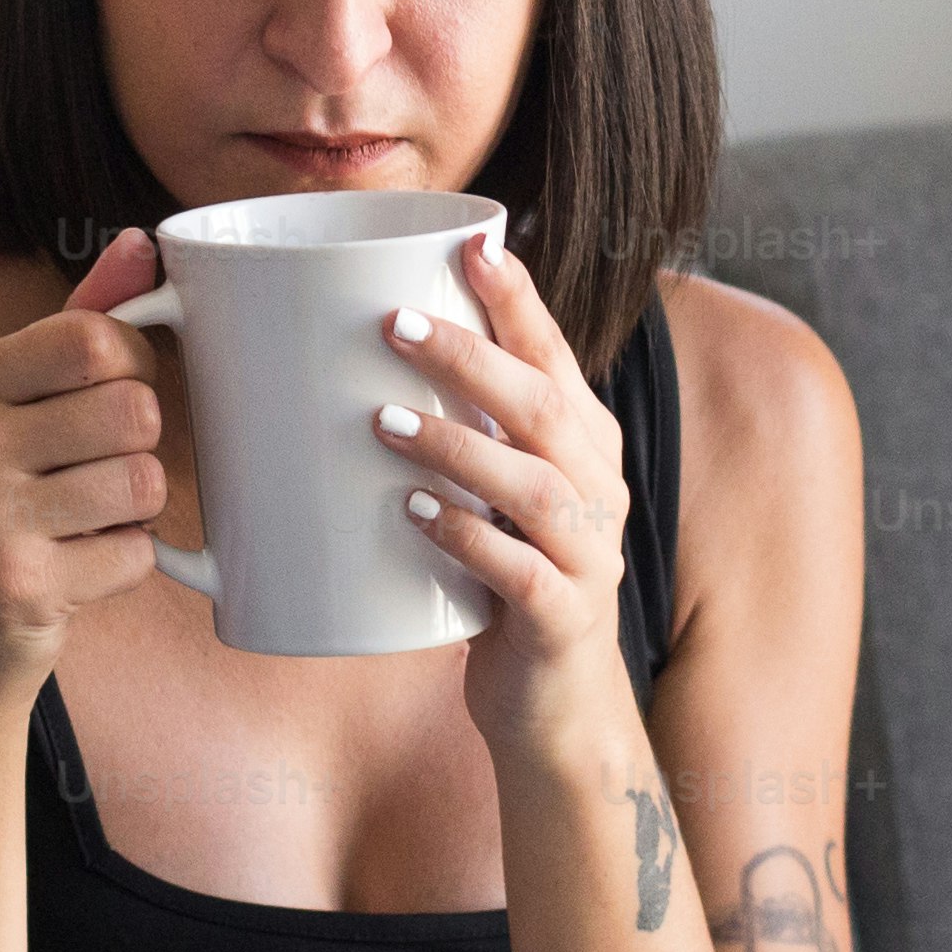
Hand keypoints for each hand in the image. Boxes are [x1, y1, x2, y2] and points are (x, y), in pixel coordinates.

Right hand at [0, 228, 171, 727]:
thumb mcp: (7, 411)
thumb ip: (76, 324)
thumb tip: (142, 244)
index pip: (94, 337)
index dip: (131, 368)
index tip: (106, 398)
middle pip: (134, 409)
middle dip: (135, 449)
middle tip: (90, 476)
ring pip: (144, 482)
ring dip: (132, 513)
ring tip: (80, 525)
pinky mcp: (19, 585)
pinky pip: (137, 554)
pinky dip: (122, 568)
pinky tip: (72, 573)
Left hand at [386, 231, 634, 752]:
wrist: (555, 707)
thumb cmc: (505, 579)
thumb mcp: (493, 495)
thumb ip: (459, 430)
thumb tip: (356, 350)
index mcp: (582, 443)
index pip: (554, 356)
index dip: (518, 300)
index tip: (475, 244)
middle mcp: (596, 488)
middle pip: (542, 406)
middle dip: (470, 358)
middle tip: (393, 324)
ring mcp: (587, 554)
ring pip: (532, 485)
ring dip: (457, 446)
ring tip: (384, 421)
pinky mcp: (563, 619)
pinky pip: (521, 572)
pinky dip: (467, 539)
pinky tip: (416, 517)